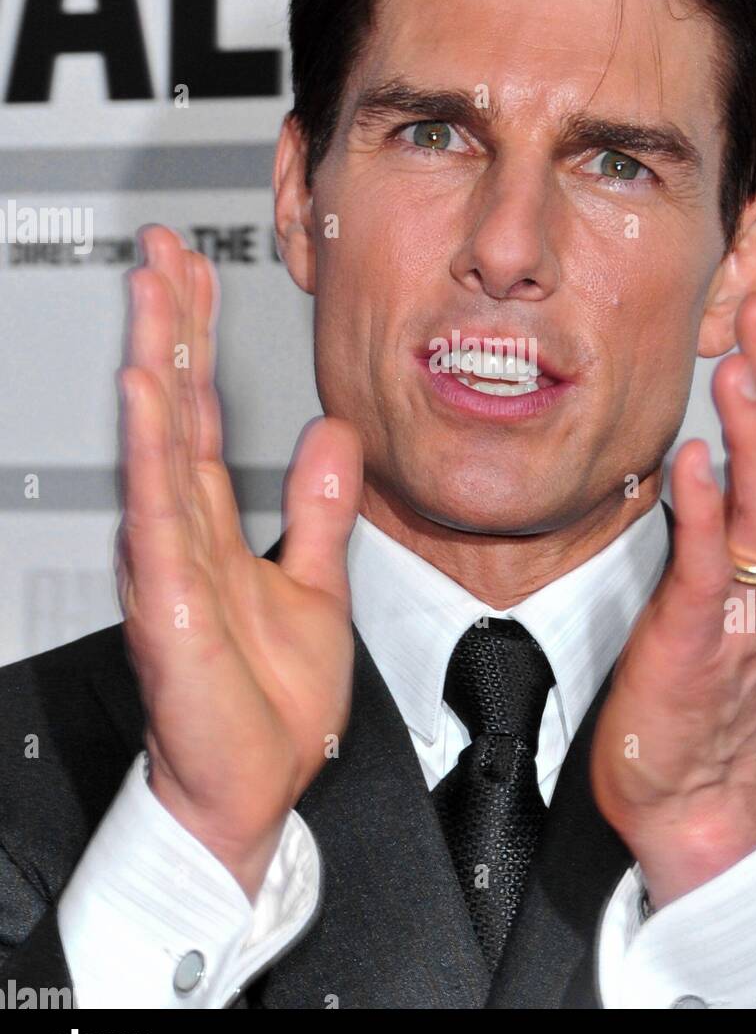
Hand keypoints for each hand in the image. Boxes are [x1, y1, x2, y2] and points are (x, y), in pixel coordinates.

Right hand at [116, 225, 361, 900]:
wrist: (257, 785)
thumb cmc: (270, 702)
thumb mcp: (316, 580)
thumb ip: (318, 507)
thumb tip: (334, 436)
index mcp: (215, 520)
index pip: (204, 408)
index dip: (198, 339)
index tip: (195, 273)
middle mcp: (183, 527)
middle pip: (173, 404)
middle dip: (168, 322)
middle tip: (161, 247)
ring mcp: (169, 556)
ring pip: (157, 437)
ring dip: (152, 358)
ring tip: (149, 289)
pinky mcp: (168, 595)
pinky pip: (158, 506)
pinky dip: (150, 444)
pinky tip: (143, 387)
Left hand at [590, 292, 755, 907]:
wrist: (692, 790)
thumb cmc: (700, 689)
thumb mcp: (730, 587)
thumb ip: (733, 522)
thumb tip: (715, 451)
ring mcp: (744, 605)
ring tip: (741, 363)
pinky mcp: (696, 639)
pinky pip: (708, 566)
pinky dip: (705, 509)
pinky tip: (692, 460)